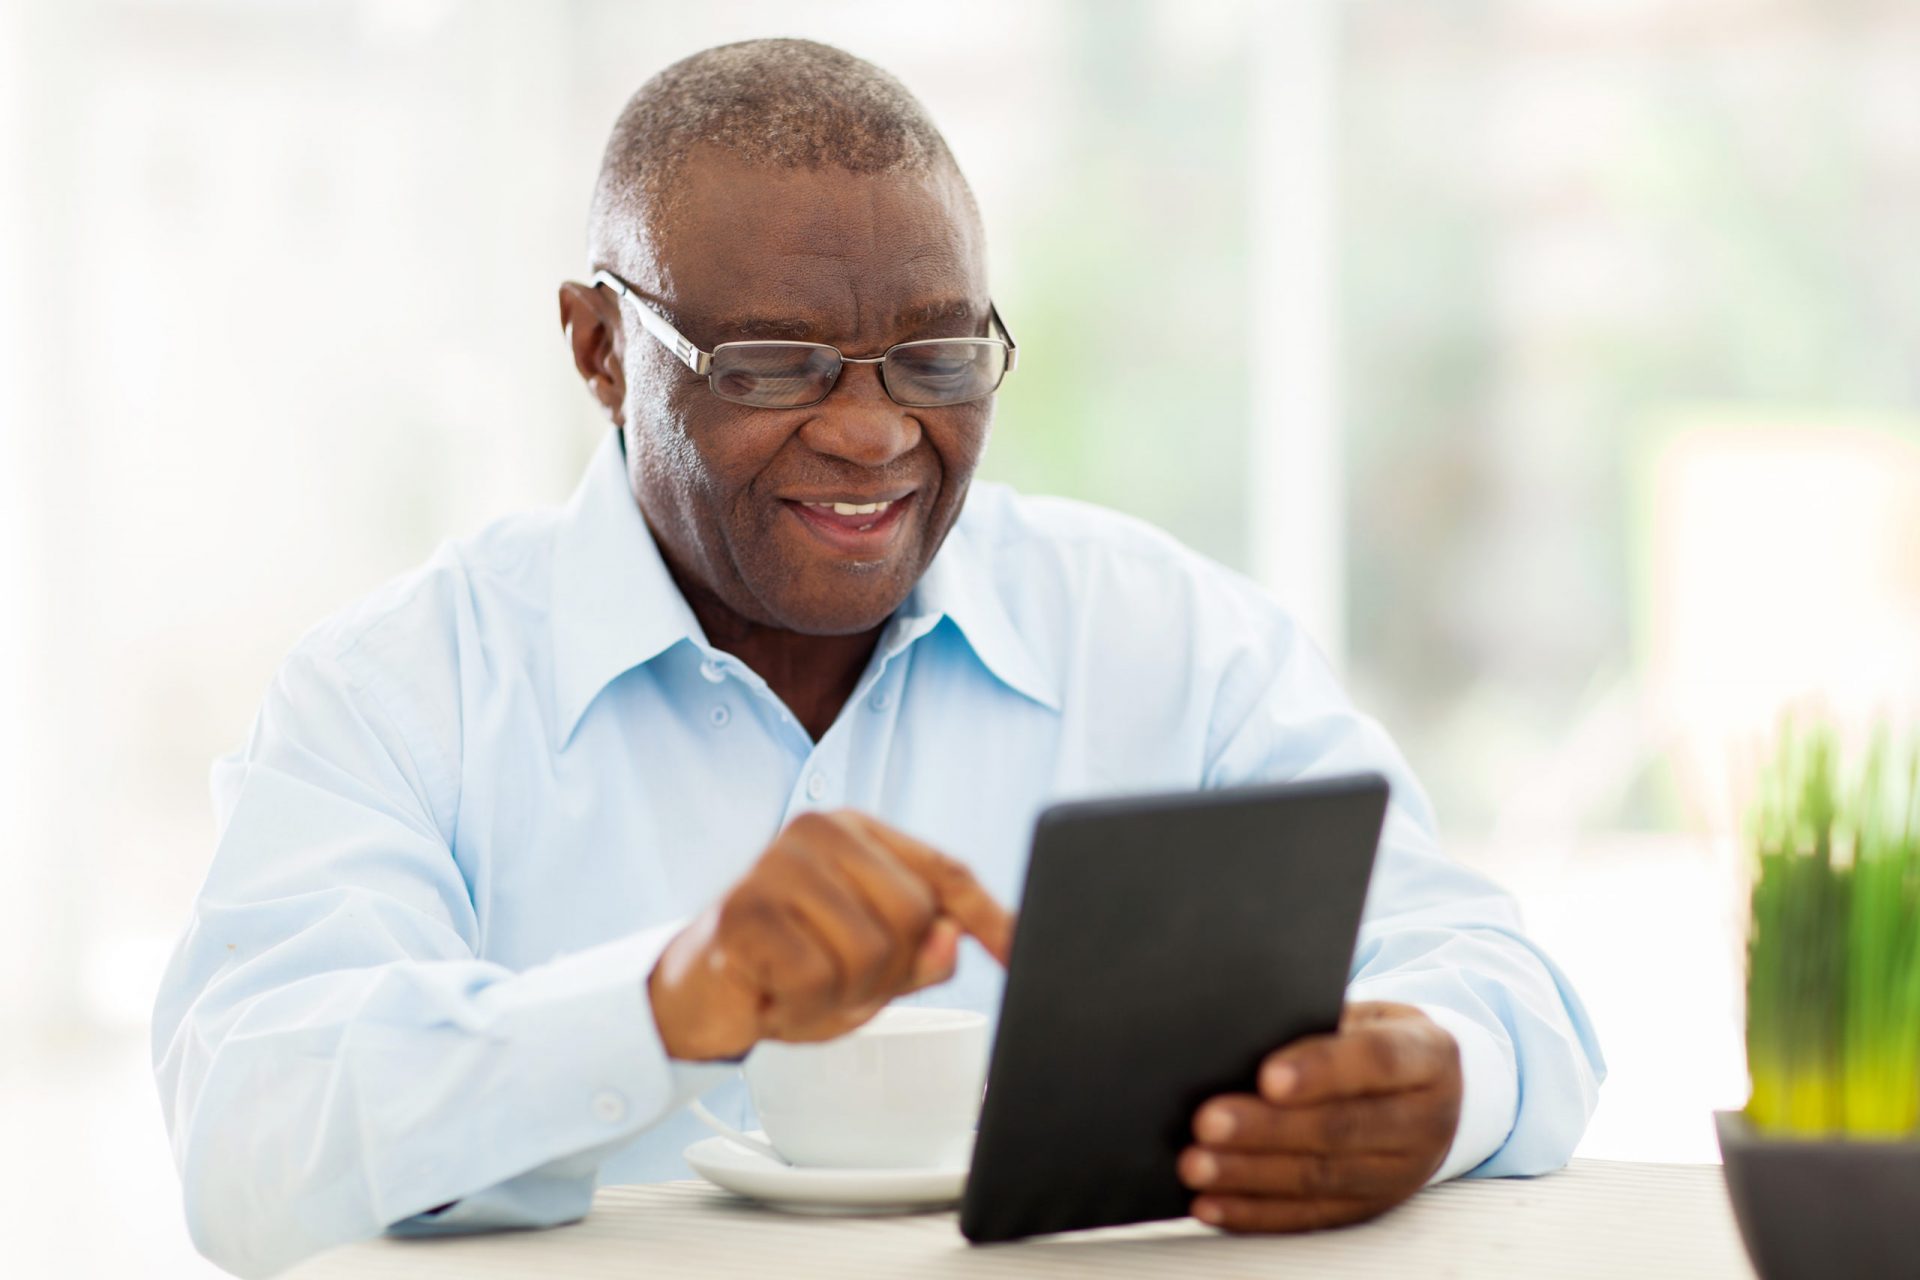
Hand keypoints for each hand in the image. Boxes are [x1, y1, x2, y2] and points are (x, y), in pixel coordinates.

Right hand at [647, 809, 1013, 1060]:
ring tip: (799, 983)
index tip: (1026, 952)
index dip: (992, 917)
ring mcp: (779, 864)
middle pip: (914, 917)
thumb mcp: (872, 968)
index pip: (946, 872)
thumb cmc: (787, 968)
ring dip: (840, 994)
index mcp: (861, 834)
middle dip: (886, 972)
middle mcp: (821, 831)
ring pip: (870, 951)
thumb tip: (953, 938)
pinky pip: (818, 978)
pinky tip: (773, 991)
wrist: (695, 995)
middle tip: (833, 978)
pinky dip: (802, 1005)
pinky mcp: (745, 909)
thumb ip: (921, 953)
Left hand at [1179, 1002, 1461, 1231]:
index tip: (1267, 1076)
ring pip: (1321, 1178)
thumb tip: (1246, 1037)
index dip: (1321, 1070)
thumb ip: (1319, 1024)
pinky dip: (1257, 1212)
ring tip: (1198, 1165)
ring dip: (1252, 1175)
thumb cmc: (1379, 1040)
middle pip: (1341, 1128)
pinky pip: (1312, 1216)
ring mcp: (1402, 1172)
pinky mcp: (1373, 1208)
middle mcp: (1424, 1120)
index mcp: (1427, 1057)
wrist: (1438, 1091)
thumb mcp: (1368, 1016)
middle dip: (1269, 1129)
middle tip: (1208, 1122)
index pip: (1376, 1061)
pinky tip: (1213, 1203)